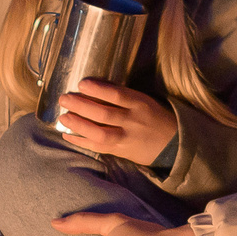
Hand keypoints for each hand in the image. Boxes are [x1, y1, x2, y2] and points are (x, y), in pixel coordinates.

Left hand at [53, 79, 178, 165]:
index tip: (81, 84)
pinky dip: (81, 142)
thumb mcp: (144, 101)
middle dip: (81, 106)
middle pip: (104, 114)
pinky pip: (99, 148)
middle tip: (64, 99)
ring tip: (63, 117)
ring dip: (79, 125)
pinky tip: (67, 135)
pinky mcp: (121, 152)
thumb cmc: (154, 117)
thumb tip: (92, 87)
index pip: (117, 95)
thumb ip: (123, 96)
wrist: (172, 144)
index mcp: (140, 104)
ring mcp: (127, 138)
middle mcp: (133, 122)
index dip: (98, 90)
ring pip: (100, 133)